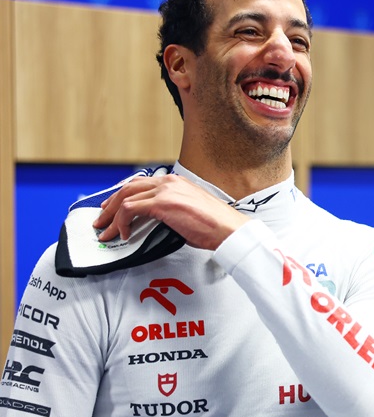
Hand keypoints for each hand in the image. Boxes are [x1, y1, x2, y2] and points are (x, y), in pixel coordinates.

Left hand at [92, 174, 249, 250]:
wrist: (228, 230)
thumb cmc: (216, 225)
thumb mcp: (191, 211)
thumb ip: (171, 211)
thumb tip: (155, 223)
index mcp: (177, 182)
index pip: (141, 183)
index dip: (123, 195)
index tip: (114, 206)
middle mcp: (169, 182)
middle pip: (128, 187)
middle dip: (111, 204)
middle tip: (103, 218)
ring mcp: (165, 191)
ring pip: (125, 197)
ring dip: (111, 215)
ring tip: (106, 229)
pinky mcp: (162, 203)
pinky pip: (130, 210)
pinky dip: (122, 222)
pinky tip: (124, 234)